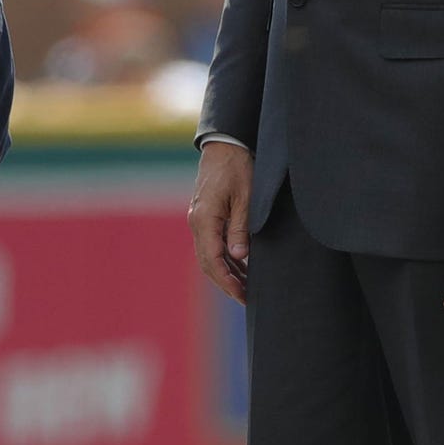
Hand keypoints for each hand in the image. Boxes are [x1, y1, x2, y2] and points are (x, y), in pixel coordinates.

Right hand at [189, 141, 254, 304]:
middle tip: (245, 299)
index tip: (242, 294)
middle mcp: (198, 222)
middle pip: (207, 262)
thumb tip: (238, 256)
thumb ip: (240, 227)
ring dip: (226, 272)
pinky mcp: (205, 216)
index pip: (213, 259)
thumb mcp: (246, 198)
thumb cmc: (237, 167)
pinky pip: (212, 244)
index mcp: (205, 219)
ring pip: (209, 255)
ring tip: (246, 288)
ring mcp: (199, 219)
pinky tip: (240, 268)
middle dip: (226, 283)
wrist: (225, 146)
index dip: (227, 280)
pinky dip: (225, 259)